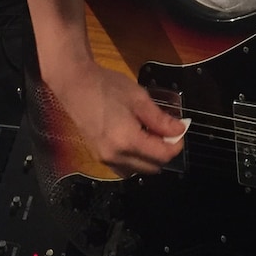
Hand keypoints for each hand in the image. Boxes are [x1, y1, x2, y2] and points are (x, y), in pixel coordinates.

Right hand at [45, 50, 187, 176]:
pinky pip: (124, 167)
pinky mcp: (98, 156)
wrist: (76, 85)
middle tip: (166, 130)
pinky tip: (135, 139)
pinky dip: (135, 159)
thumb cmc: (107, 87)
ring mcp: (105, 159)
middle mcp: (116, 156)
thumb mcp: (139, 99)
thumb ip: (160, 119)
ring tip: (149, 134)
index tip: (179, 130)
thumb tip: (179, 130)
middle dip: (164, 151)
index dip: (176, 144)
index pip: (162, 156)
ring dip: (149, 157)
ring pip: (138, 170)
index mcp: (127, 141)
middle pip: (152, 167)